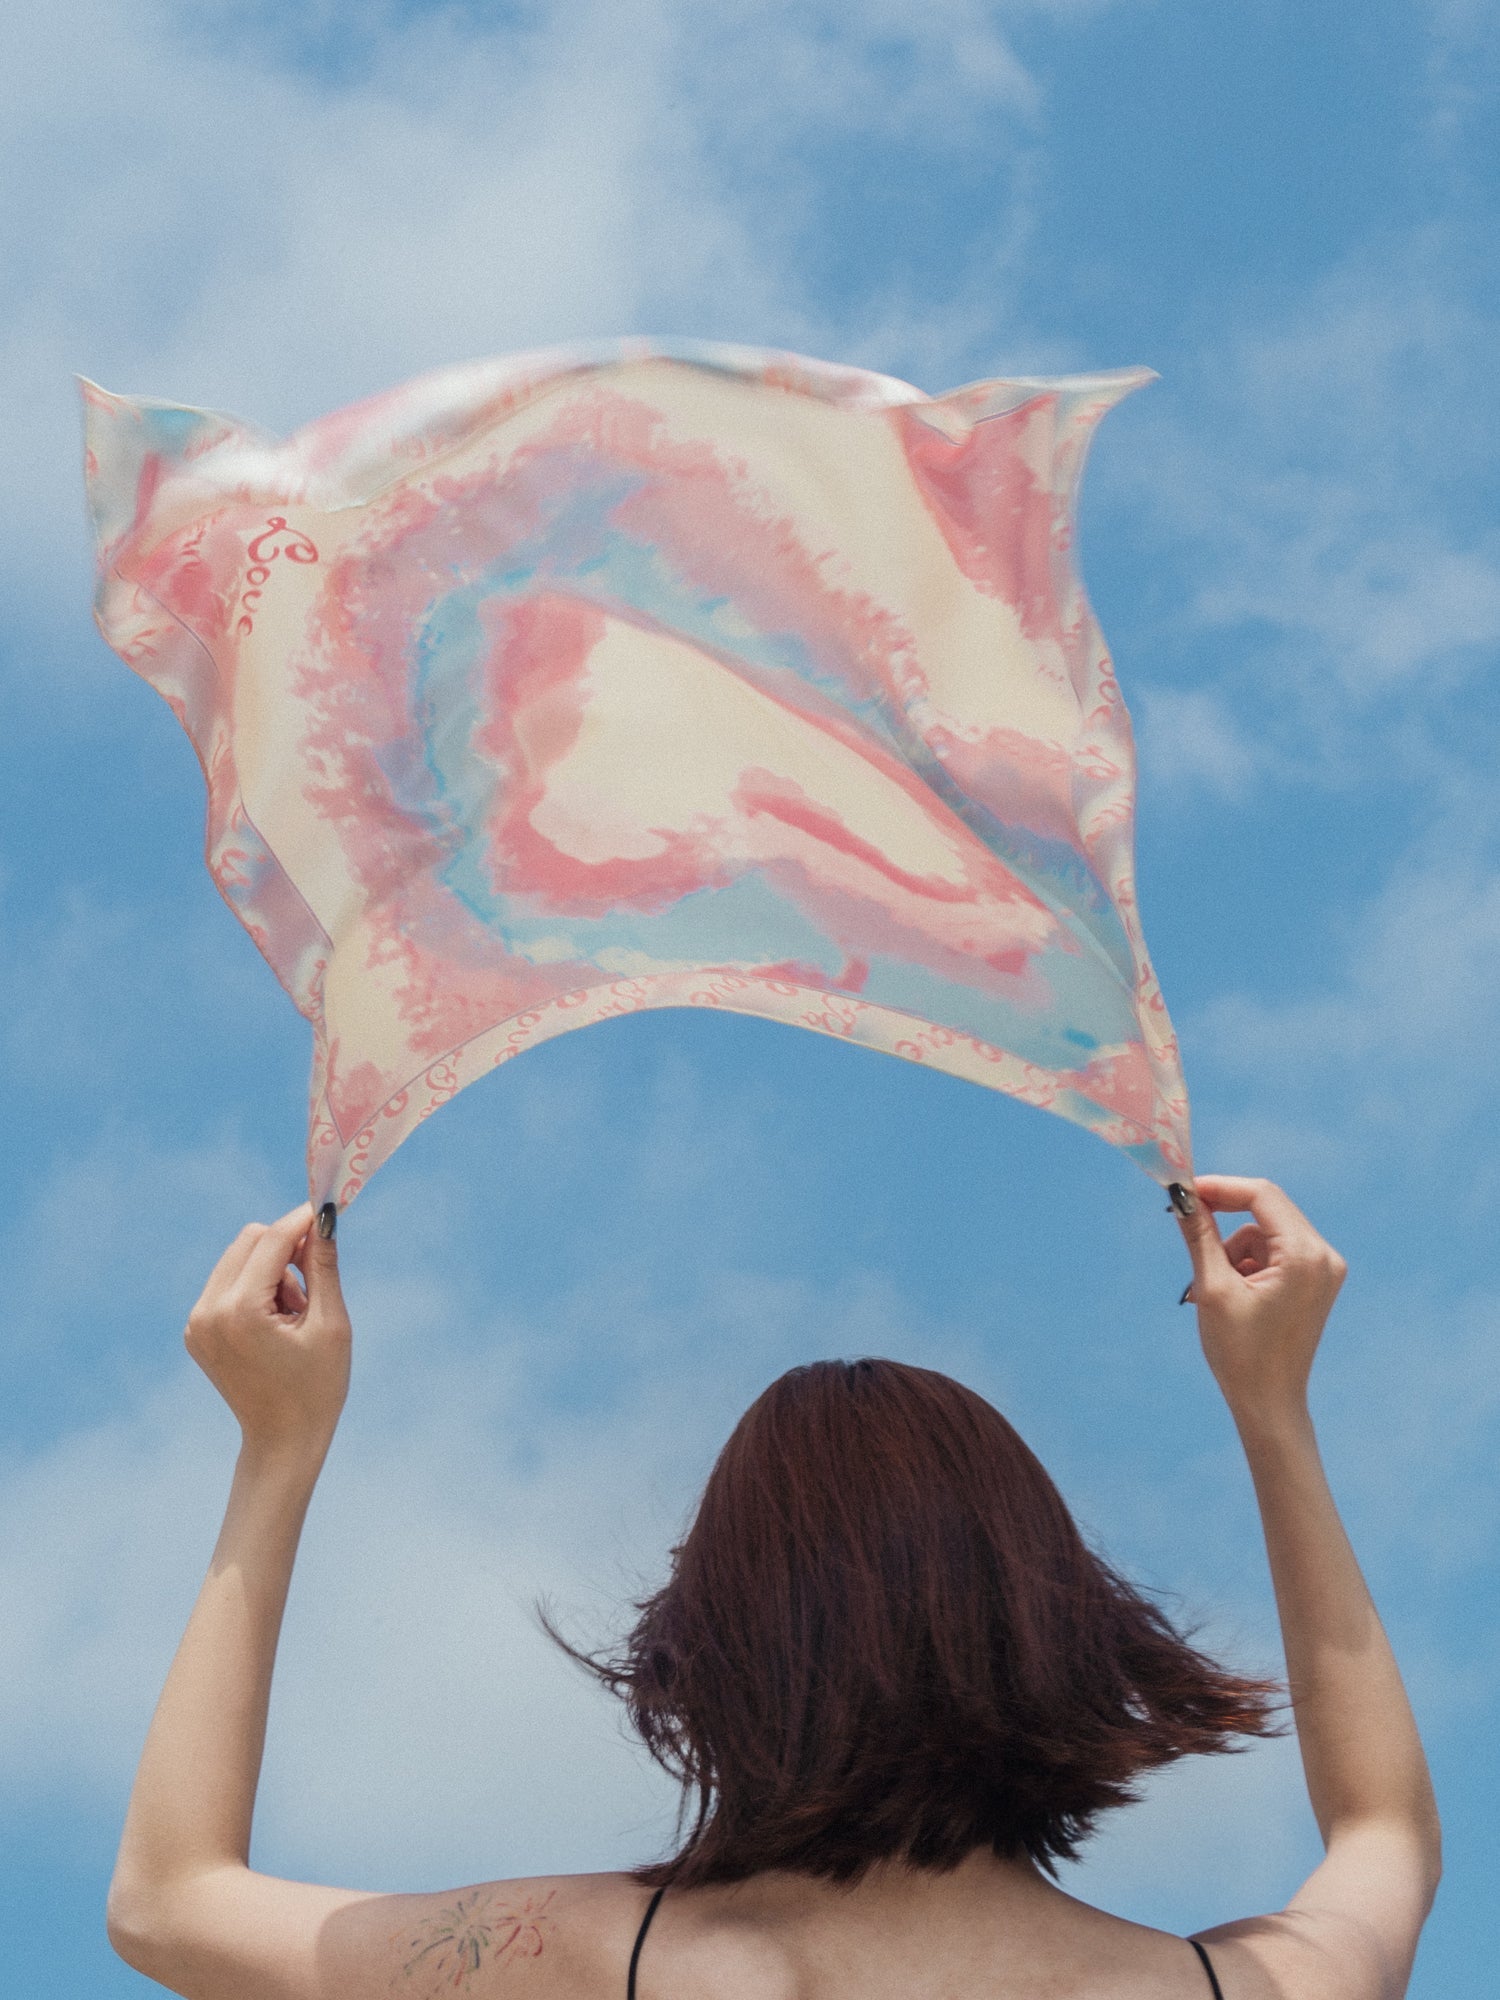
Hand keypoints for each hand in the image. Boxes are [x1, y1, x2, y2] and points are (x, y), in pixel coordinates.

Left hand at [185, 1204, 350, 1457]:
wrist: (282, 1441)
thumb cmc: (317, 1387)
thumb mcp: (331, 1324)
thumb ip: (323, 1266)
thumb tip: (323, 1218)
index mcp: (241, 1311)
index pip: (271, 1240)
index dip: (302, 1220)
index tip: (328, 1207)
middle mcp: (208, 1312)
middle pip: (249, 1240)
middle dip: (286, 1247)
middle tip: (316, 1274)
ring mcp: (196, 1322)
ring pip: (237, 1257)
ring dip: (271, 1267)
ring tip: (295, 1311)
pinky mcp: (195, 1331)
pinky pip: (226, 1282)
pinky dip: (254, 1286)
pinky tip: (276, 1320)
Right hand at [1177, 1175, 1346, 1425]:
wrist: (1269, 1403)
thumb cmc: (1242, 1353)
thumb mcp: (1213, 1288)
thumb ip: (1199, 1234)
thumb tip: (1182, 1197)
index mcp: (1305, 1256)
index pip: (1261, 1195)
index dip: (1219, 1188)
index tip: (1184, 1192)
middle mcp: (1324, 1256)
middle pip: (1267, 1209)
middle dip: (1224, 1219)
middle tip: (1186, 1225)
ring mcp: (1324, 1270)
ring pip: (1265, 1232)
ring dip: (1234, 1249)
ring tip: (1214, 1288)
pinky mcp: (1316, 1282)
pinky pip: (1276, 1251)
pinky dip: (1248, 1263)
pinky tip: (1233, 1293)